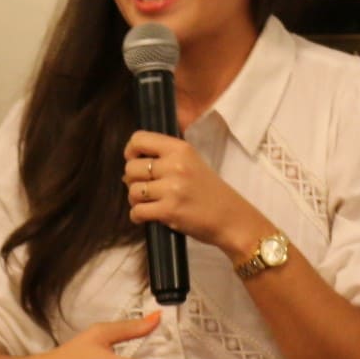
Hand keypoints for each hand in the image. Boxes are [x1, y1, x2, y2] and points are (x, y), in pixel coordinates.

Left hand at [124, 133, 267, 255]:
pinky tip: (147, 217)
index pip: (139, 139)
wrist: (231, 218)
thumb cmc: (210, 192)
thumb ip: (165, 160)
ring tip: (148, 204)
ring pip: (132, 191)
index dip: (131, 151)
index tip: (135, 162)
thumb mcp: (192, 163)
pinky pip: (137, 211)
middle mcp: (175, 165)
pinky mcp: (169, 211)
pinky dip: (138, 216)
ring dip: (135, 201)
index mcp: (180, 149)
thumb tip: (128, 169)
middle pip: (131, 168)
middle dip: (132, 181)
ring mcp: (172, 189)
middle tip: (145, 189)